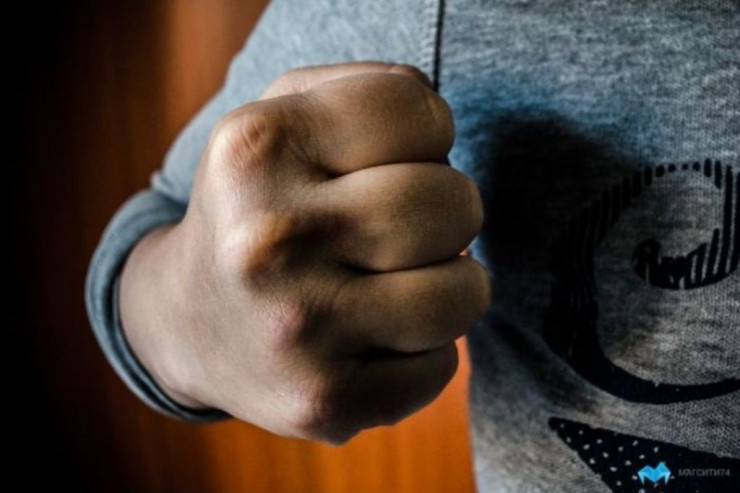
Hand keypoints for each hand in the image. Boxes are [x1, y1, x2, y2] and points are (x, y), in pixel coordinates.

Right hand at [120, 61, 489, 444]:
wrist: (186, 320)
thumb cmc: (258, 206)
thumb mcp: (281, 117)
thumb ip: (368, 86)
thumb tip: (441, 121)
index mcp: (256, 149)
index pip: (418, 110)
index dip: (427, 132)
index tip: (396, 157)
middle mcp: (268, 239)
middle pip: (451, 203)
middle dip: (451, 210)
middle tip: (407, 225)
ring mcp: (296, 328)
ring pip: (462, 292)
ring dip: (453, 282)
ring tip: (405, 279)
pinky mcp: (321, 403)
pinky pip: (440, 368)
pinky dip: (426, 347)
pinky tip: (378, 335)